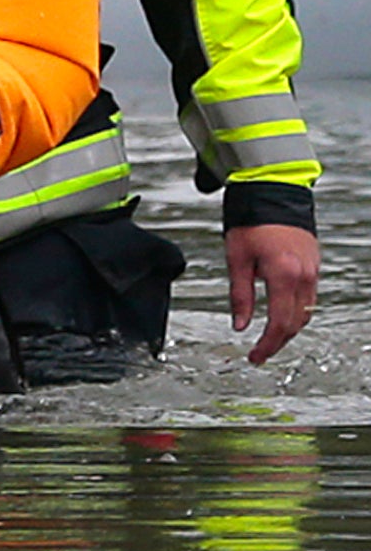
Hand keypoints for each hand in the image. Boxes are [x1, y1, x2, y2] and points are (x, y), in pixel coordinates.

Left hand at [226, 221, 321, 363]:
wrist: (273, 194)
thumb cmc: (251, 222)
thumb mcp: (236, 259)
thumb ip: (240, 295)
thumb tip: (240, 325)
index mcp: (283, 274)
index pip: (279, 323)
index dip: (267, 345)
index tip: (255, 357)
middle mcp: (304, 276)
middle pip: (296, 323)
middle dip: (278, 342)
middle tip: (259, 353)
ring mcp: (313, 271)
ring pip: (305, 313)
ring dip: (288, 330)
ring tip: (268, 339)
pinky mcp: (314, 267)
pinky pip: (309, 299)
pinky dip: (296, 313)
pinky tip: (280, 317)